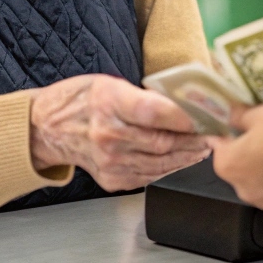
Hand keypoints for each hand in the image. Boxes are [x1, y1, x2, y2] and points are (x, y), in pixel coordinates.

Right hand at [29, 74, 209, 190]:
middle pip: (162, 141)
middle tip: (213, 131)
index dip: (184, 116)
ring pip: (160, 162)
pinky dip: (169, 167)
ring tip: (203, 146)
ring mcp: (110, 162)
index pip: (154, 112)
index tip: (205, 114)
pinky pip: (149, 176)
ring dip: (187, 155)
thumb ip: (144, 95)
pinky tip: (181, 157)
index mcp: (109, 103)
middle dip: (194, 138)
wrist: (49, 128)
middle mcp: (108, 135)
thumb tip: (181, 103)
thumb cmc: (81, 99)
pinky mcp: (111, 179)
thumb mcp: (110, 83)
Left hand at [208, 104, 262, 212]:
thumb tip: (231, 115)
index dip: (228, 129)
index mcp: (228, 164)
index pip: (218, 144)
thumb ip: (240, 116)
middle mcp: (241, 187)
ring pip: (257, 175)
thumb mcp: (262, 113)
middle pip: (237, 161)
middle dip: (248, 145)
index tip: (239, 119)